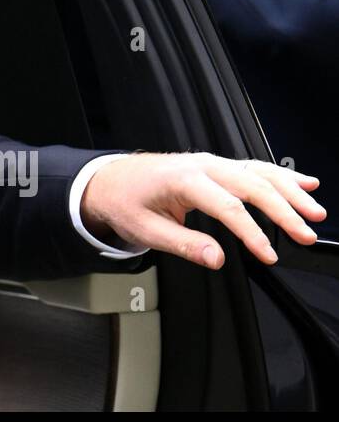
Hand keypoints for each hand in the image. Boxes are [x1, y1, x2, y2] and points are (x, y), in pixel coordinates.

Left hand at [81, 152, 324, 268]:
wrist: (108, 180)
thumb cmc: (123, 202)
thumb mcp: (145, 230)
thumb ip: (184, 245)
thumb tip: (217, 258)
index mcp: (182, 179)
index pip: (226, 206)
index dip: (251, 233)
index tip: (268, 255)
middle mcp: (200, 165)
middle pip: (251, 184)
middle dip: (283, 210)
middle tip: (305, 233)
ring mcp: (210, 163)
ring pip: (258, 172)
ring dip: (290, 190)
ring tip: (314, 211)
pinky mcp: (215, 166)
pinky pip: (253, 167)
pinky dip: (281, 174)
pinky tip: (305, 182)